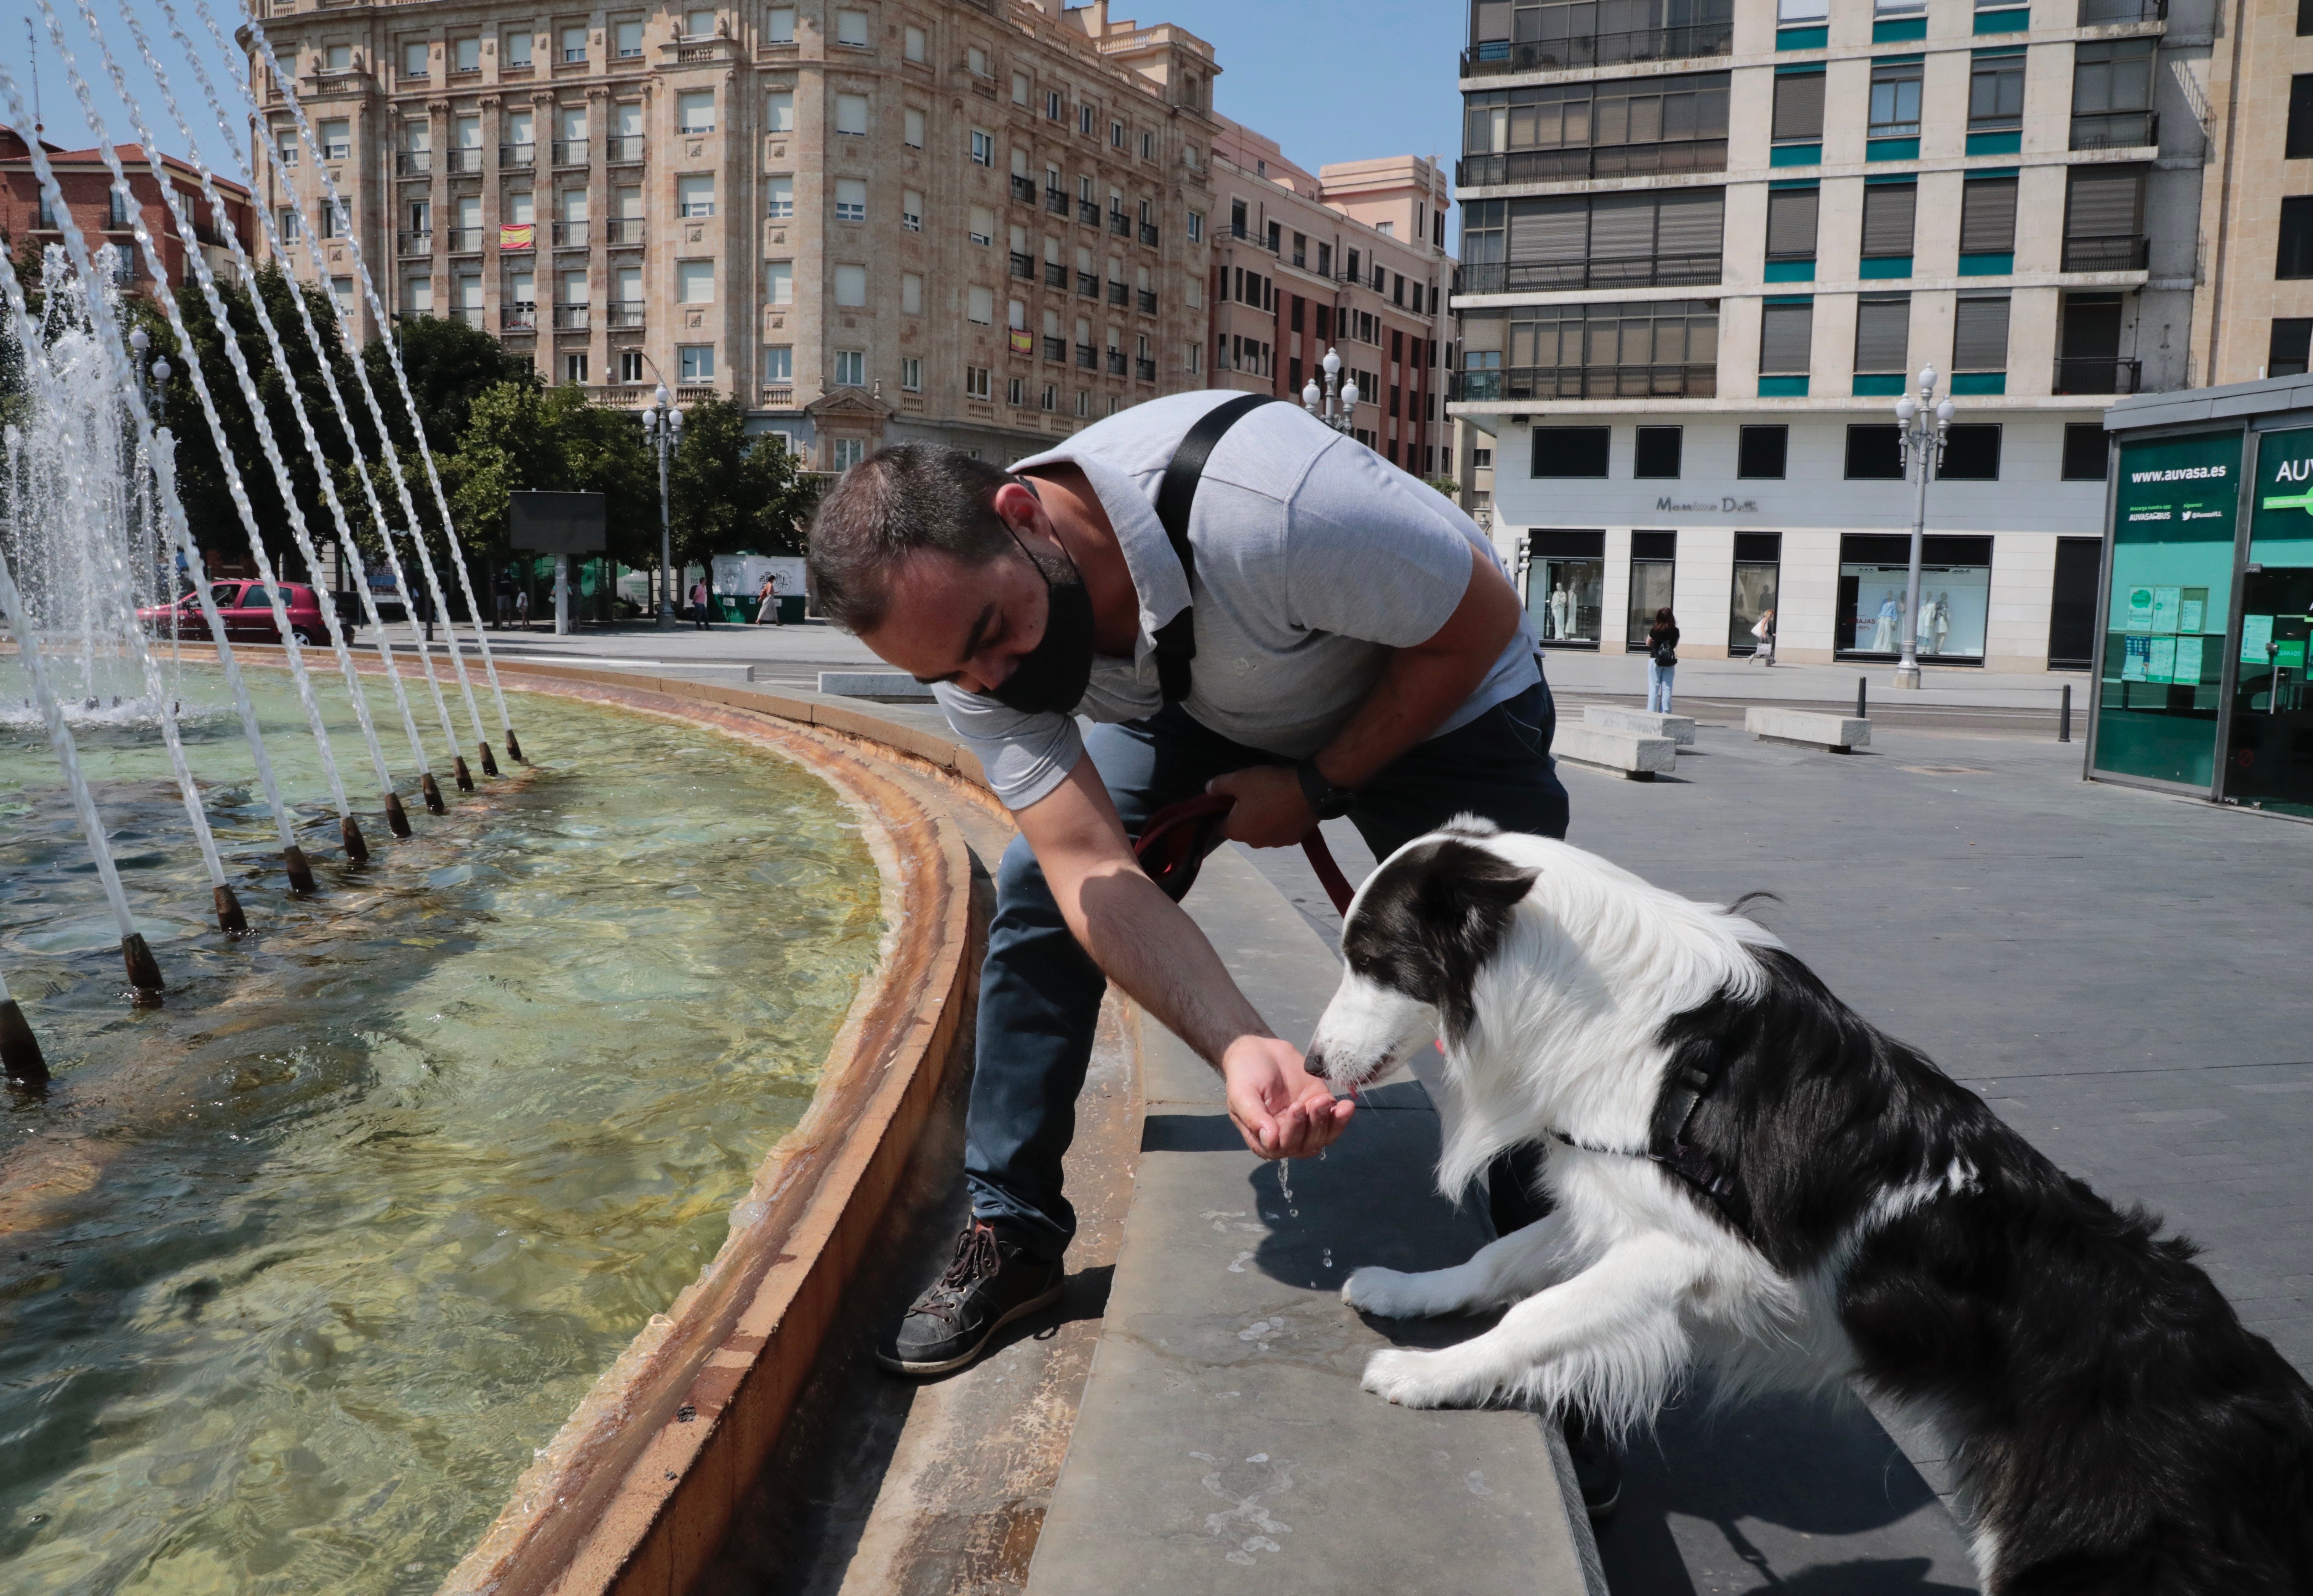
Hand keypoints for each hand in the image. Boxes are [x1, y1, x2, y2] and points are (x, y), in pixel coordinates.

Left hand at [1207, 765, 1315, 848]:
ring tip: (1271, 799)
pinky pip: (1279, 831)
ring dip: (1262, 820)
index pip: (1219, 826)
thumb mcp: (1240, 779)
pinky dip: (1279, 822)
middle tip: (1251, 794)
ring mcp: (1275, 843)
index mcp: (1237, 831)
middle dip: (1242, 815)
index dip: (1220, 812)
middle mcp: (1254, 843)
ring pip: (1261, 831)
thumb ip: (1219, 785)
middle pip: (1241, 828)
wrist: (1310, 791)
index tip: (1226, 799)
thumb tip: (1208, 789)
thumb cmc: (1270, 786)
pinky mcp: (1293, 840)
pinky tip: (1285, 807)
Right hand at [1221, 1034, 1353, 1157]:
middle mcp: (1286, 1137)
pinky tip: (1345, 1106)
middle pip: (1306, 1145)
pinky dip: (1342, 1117)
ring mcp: (1306, 1124)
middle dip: (1313, 1125)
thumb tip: (1270, 1141)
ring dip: (1329, 1122)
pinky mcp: (1320, 1109)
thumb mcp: (1241, 1094)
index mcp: (1264, 1139)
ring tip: (1324, 1100)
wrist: (1260, 1051)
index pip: (1282, 1147)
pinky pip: (1335, 1122)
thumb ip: (1254, 1117)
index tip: (1296, 1107)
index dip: (1292, 1132)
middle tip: (1313, 1102)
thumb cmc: (1245, 1074)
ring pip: (1323, 1137)